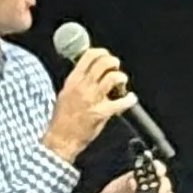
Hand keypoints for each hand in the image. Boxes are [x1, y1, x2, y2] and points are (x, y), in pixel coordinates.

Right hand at [41, 45, 132, 161]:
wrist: (61, 139)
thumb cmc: (62, 119)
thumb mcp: (65, 93)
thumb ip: (77, 82)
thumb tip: (90, 71)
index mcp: (73, 80)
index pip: (89, 56)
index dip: (102, 52)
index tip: (107, 56)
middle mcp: (83, 87)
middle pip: (103, 63)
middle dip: (113, 62)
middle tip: (116, 68)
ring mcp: (93, 99)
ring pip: (113, 78)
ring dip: (121, 78)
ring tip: (122, 83)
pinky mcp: (101, 113)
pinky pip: (121, 102)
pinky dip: (129, 99)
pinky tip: (131, 99)